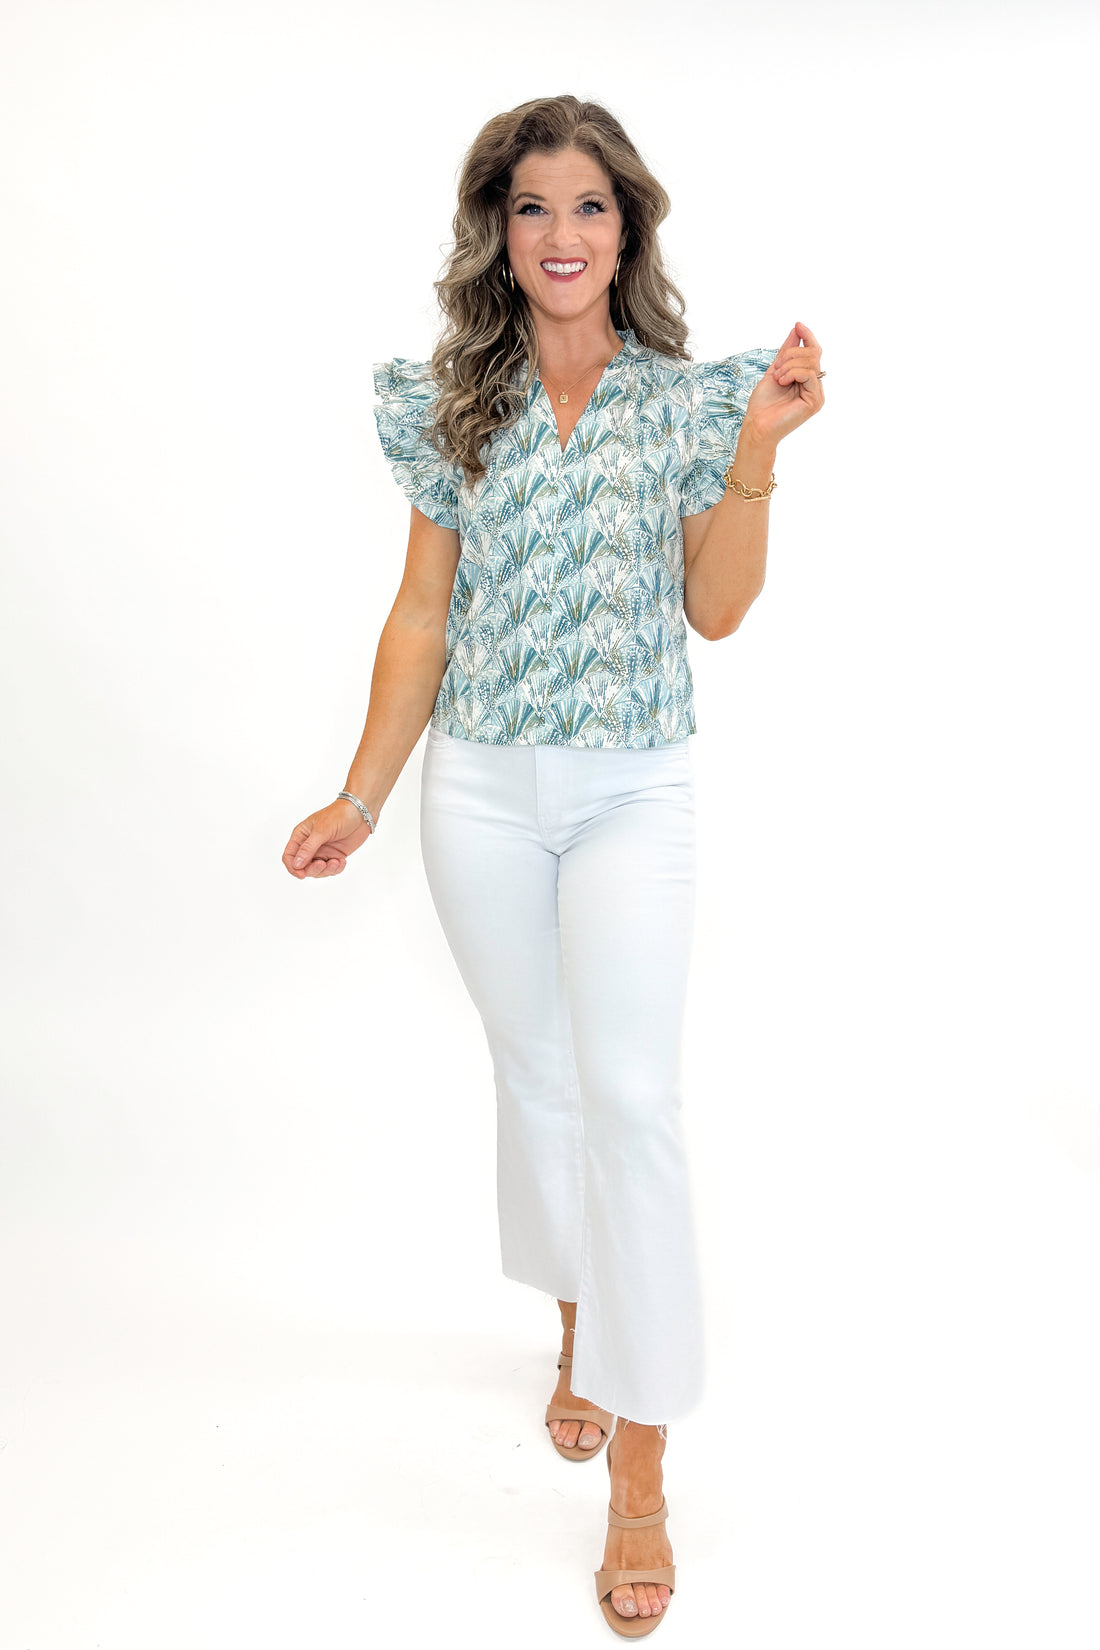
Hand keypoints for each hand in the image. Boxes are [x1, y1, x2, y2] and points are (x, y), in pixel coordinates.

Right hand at [281, 798, 373, 878]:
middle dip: (312, 869)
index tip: (302, 874)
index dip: (293, 867)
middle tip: (323, 864)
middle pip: (303, 866)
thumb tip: (296, 865)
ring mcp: (322, 851)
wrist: (361, 813)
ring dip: (326, 870)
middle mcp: (309, 845)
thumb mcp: (321, 830)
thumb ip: (308, 848)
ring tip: (336, 862)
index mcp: (301, 836)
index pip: (289, 856)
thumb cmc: (339, 815)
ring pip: (317, 870)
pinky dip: (336, 869)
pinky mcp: (334, 855)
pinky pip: (331, 869)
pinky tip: (342, 861)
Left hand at [742, 321, 824, 446]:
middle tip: (776, 366)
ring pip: (810, 362)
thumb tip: (797, 329)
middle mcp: (815, 386)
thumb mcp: (775, 370)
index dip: (807, 336)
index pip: (813, 352)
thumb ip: (787, 351)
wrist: (757, 425)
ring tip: (777, 377)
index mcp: (807, 379)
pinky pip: (808, 374)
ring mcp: (817, 394)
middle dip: (791, 354)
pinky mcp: (815, 401)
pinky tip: (782, 382)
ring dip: (788, 364)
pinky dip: (792, 373)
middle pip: (812, 354)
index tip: (797, 324)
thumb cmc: (763, 403)